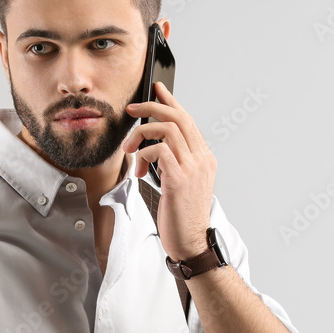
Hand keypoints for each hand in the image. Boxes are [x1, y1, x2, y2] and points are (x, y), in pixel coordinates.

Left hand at [123, 81, 216, 259]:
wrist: (190, 243)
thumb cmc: (182, 216)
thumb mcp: (182, 184)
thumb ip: (174, 163)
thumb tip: (153, 147)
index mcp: (204, 158)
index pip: (187, 120)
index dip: (171, 102)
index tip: (157, 90)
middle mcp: (202, 159)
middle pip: (178, 118)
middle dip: (151, 108)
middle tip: (131, 109)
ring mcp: (193, 168)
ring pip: (167, 130)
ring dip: (141, 134)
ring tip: (129, 148)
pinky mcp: (179, 179)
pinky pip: (158, 151)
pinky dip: (142, 155)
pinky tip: (137, 170)